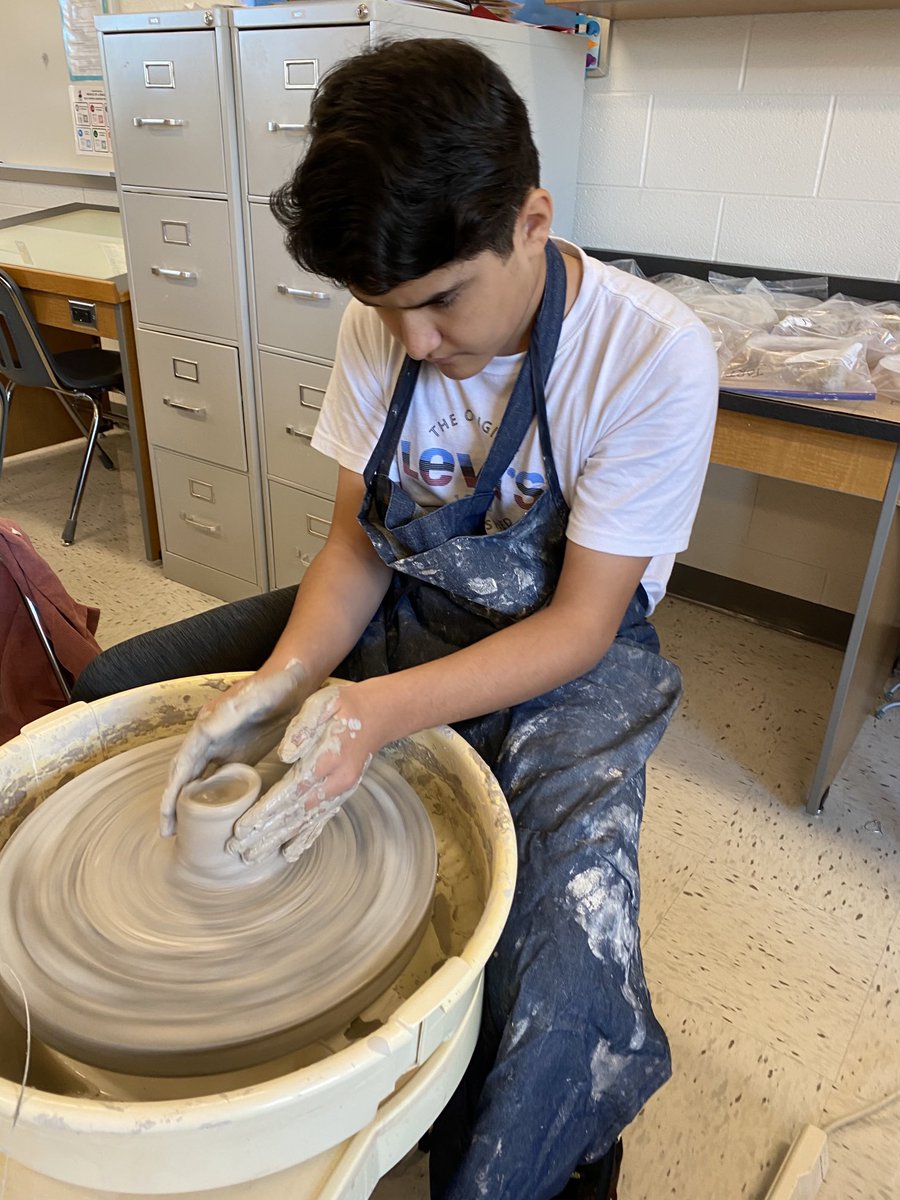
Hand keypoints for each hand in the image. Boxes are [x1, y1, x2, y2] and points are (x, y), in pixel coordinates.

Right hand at [160, 660, 312, 836]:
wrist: (292, 680)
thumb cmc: (271, 686)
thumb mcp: (250, 697)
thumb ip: (229, 712)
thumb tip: (204, 728)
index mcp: (206, 727)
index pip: (182, 764)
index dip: (171, 790)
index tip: (165, 814)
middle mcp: (209, 739)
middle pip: (184, 775)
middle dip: (172, 802)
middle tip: (167, 831)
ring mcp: (223, 748)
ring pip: (198, 779)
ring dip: (187, 803)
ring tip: (180, 829)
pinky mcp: (240, 755)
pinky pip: (220, 780)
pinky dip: (212, 798)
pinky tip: (212, 817)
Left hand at [228, 684, 377, 863]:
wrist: (377, 716)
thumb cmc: (343, 706)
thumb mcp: (322, 703)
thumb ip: (303, 726)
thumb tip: (285, 754)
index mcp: (326, 759)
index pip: (291, 790)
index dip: (266, 811)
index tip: (243, 827)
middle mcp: (335, 782)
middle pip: (295, 813)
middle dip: (265, 833)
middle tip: (238, 850)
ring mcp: (340, 792)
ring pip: (306, 822)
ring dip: (278, 840)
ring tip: (253, 857)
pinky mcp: (341, 796)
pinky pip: (321, 821)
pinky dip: (305, 838)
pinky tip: (289, 853)